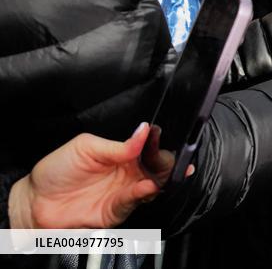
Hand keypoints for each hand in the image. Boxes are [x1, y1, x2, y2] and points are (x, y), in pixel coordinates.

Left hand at [9, 124, 174, 228]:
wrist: (35, 201)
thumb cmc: (55, 171)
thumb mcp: (86, 147)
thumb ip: (118, 145)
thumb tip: (144, 131)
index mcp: (122, 154)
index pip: (149, 147)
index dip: (158, 143)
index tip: (160, 137)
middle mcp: (127, 173)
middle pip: (158, 167)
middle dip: (168, 162)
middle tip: (166, 157)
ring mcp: (123, 192)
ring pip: (153, 184)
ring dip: (160, 179)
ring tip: (158, 174)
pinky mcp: (117, 210)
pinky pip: (135, 201)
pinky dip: (143, 193)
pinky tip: (146, 186)